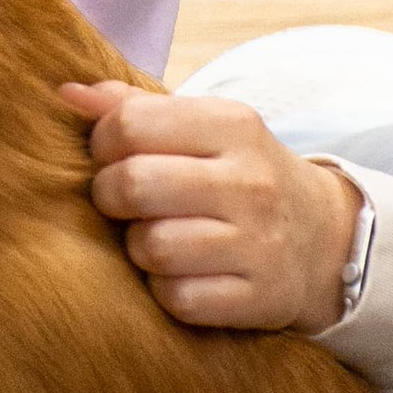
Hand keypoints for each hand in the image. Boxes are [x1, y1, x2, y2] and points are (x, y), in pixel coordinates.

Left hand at [61, 80, 364, 333]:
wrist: (324, 238)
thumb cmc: (237, 174)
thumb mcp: (201, 128)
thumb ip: (133, 106)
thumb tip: (68, 94)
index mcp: (233, 125)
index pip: (130, 124)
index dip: (101, 144)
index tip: (110, 157)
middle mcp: (250, 182)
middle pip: (134, 184)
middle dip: (109, 196)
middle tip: (121, 202)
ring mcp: (259, 243)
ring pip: (151, 246)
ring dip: (137, 247)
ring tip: (154, 237)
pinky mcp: (260, 298)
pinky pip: (177, 298)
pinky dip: (165, 290)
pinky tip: (180, 274)